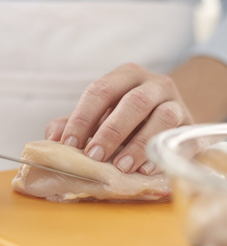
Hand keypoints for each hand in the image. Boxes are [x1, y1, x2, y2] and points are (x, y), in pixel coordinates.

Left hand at [45, 63, 193, 173]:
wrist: (169, 117)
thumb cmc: (128, 117)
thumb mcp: (101, 115)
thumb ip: (76, 123)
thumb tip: (52, 136)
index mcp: (126, 76)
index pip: (100, 91)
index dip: (82, 118)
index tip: (69, 145)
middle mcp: (154, 83)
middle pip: (133, 102)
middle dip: (111, 131)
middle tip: (94, 157)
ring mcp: (176, 103)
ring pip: (162, 117)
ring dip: (139, 144)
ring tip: (121, 166)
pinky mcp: (192, 125)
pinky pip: (182, 137)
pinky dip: (163, 153)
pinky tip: (145, 169)